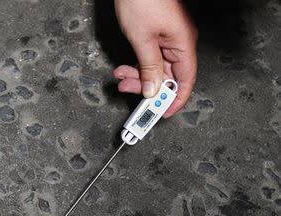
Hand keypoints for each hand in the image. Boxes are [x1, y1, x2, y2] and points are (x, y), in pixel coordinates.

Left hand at [113, 0, 197, 116]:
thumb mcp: (143, 39)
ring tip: (120, 77)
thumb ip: (149, 67)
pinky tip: (124, 68)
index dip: (174, 100)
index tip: (162, 113)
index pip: (185, 81)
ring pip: (155, 68)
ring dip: (138, 76)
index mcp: (183, 45)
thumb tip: (152, 89)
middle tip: (129, 90)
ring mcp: (168, 39)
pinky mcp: (157, 36)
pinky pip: (150, 58)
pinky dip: (137, 65)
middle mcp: (179, 43)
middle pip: (167, 76)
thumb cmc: (142, 0)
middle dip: (147, 86)